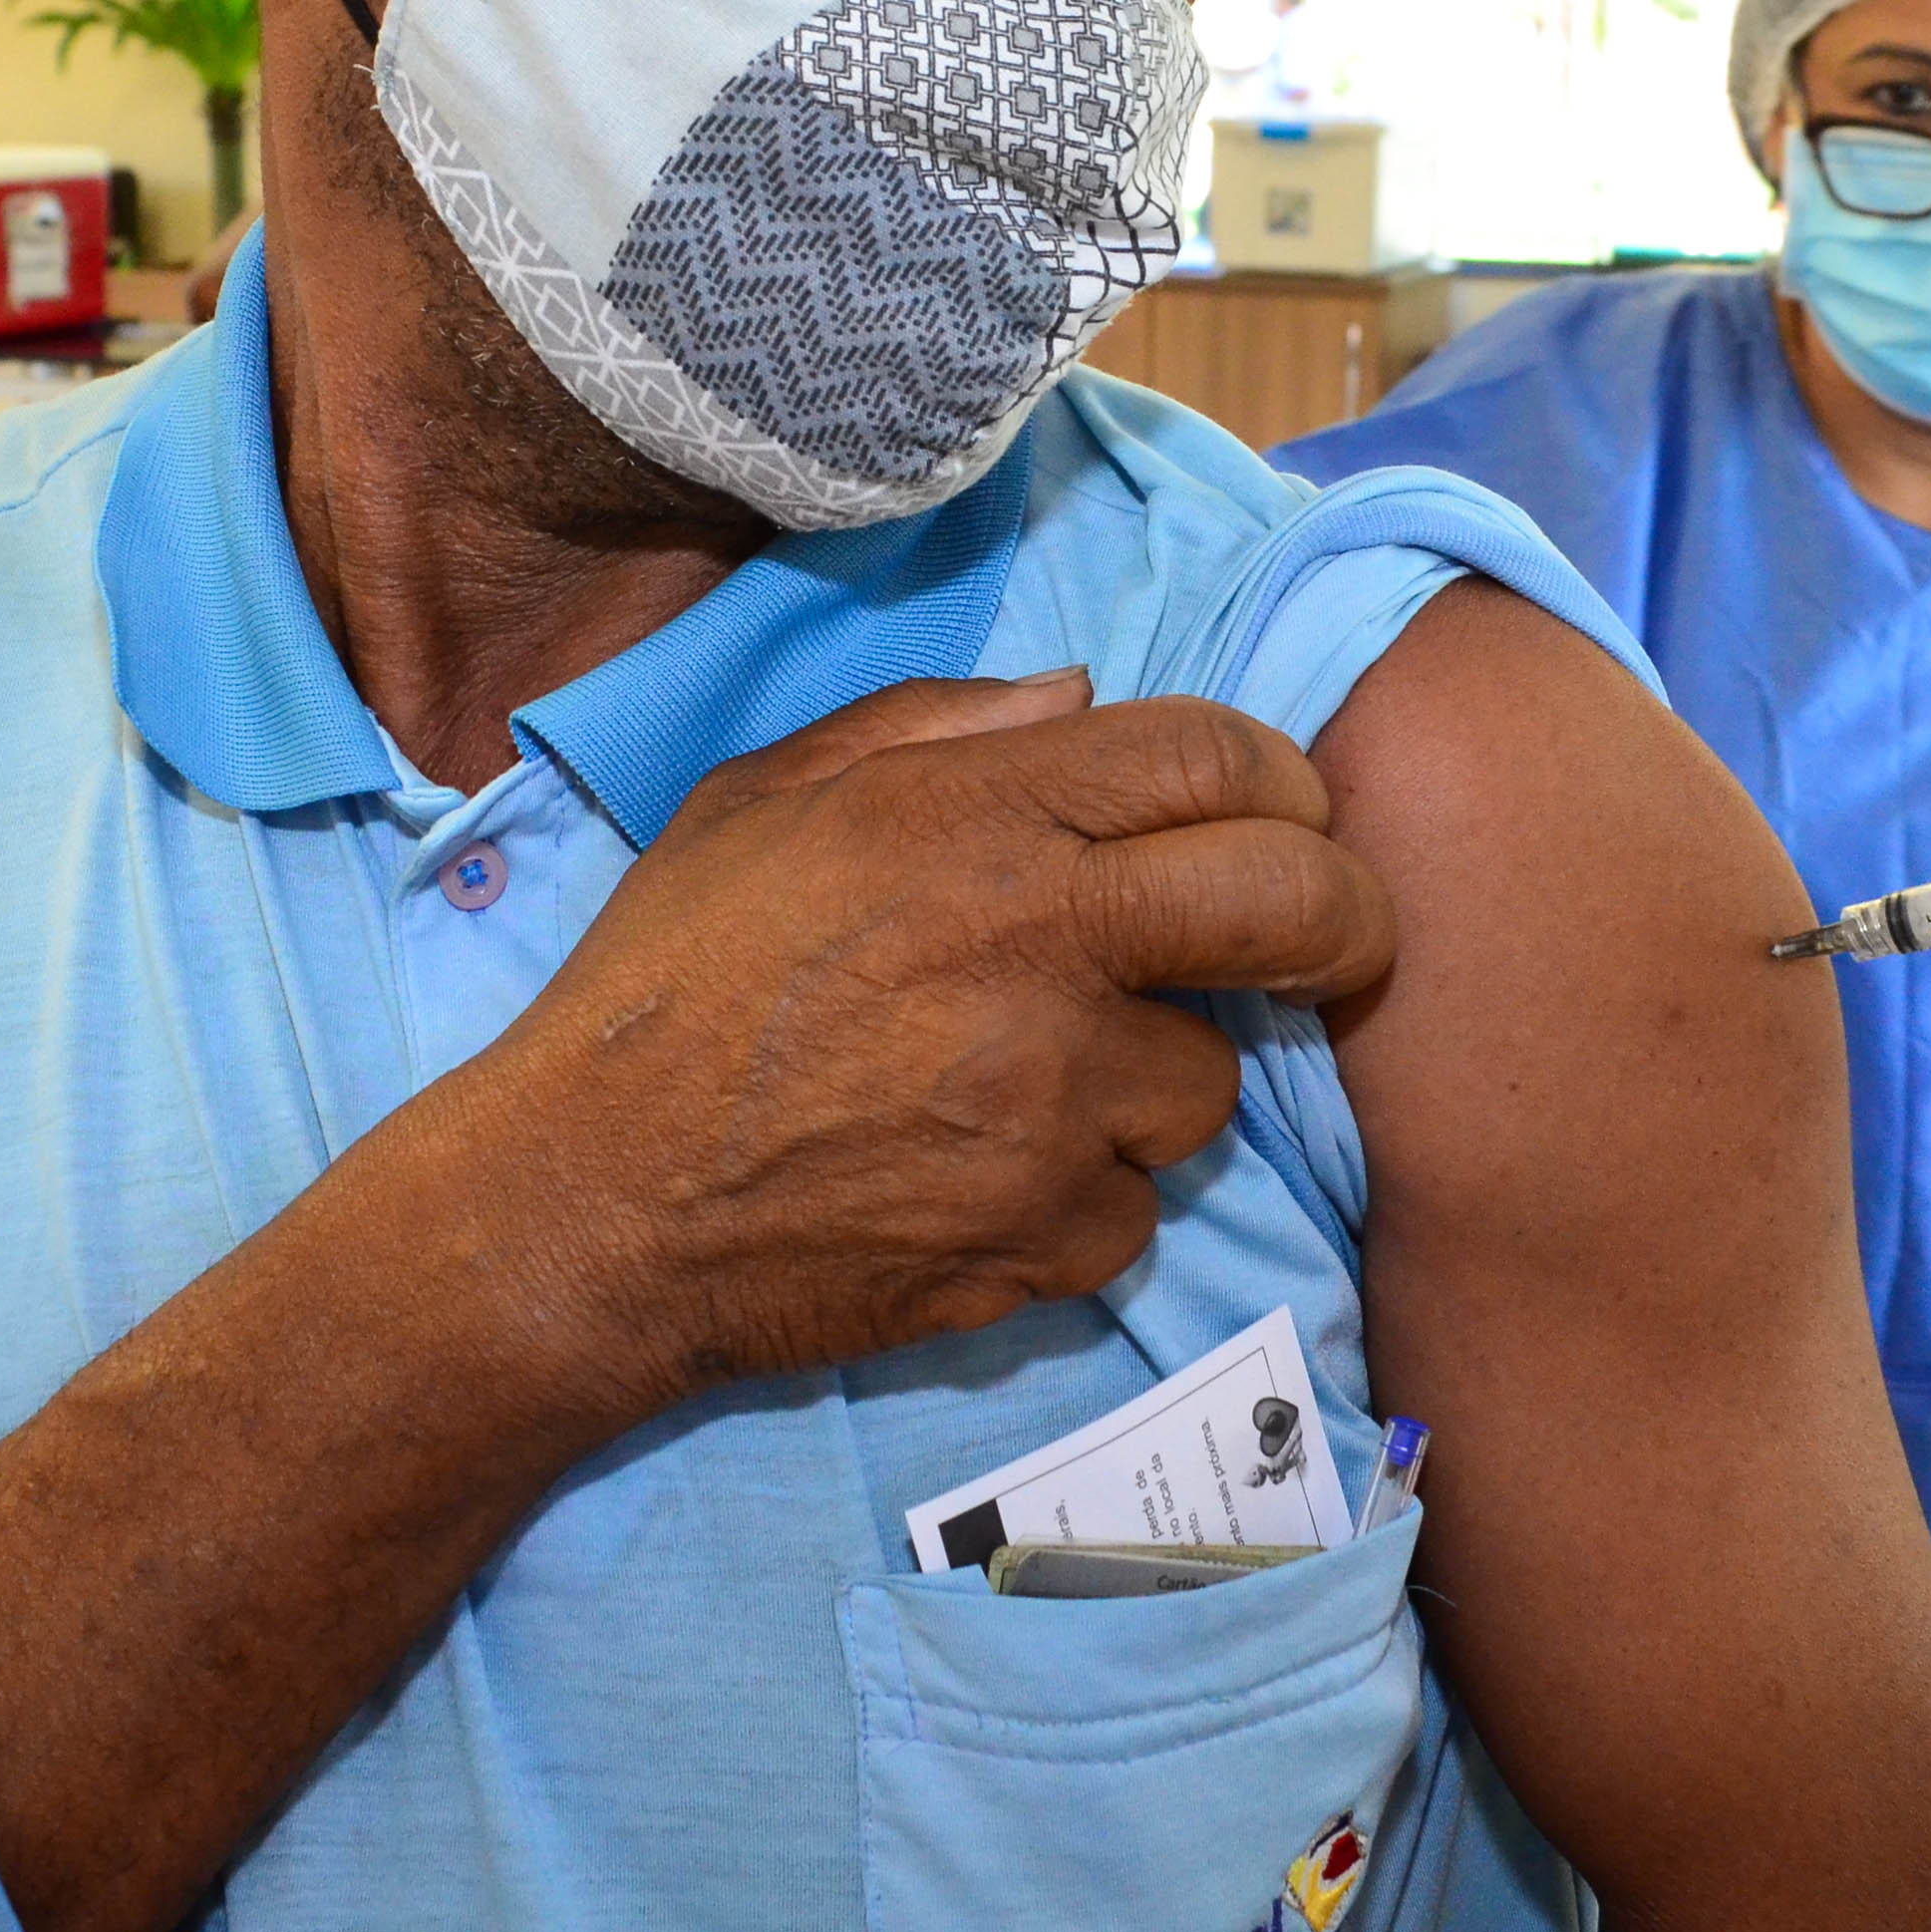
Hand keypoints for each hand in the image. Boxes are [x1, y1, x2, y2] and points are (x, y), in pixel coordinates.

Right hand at [454, 670, 1393, 1413]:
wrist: (590, 1200)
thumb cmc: (668, 983)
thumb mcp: (765, 798)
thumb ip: (934, 729)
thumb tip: (1082, 697)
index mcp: (971, 818)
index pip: (1216, 757)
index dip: (1283, 782)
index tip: (1286, 818)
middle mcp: (1036, 945)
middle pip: (1293, 902)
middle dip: (1339, 916)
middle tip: (1322, 939)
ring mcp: (1052, 1100)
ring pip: (1210, 1083)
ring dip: (1153, 1086)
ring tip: (1033, 1087)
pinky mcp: (1046, 1234)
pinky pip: (1135, 1208)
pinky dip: (1082, 1200)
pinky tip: (982, 1181)